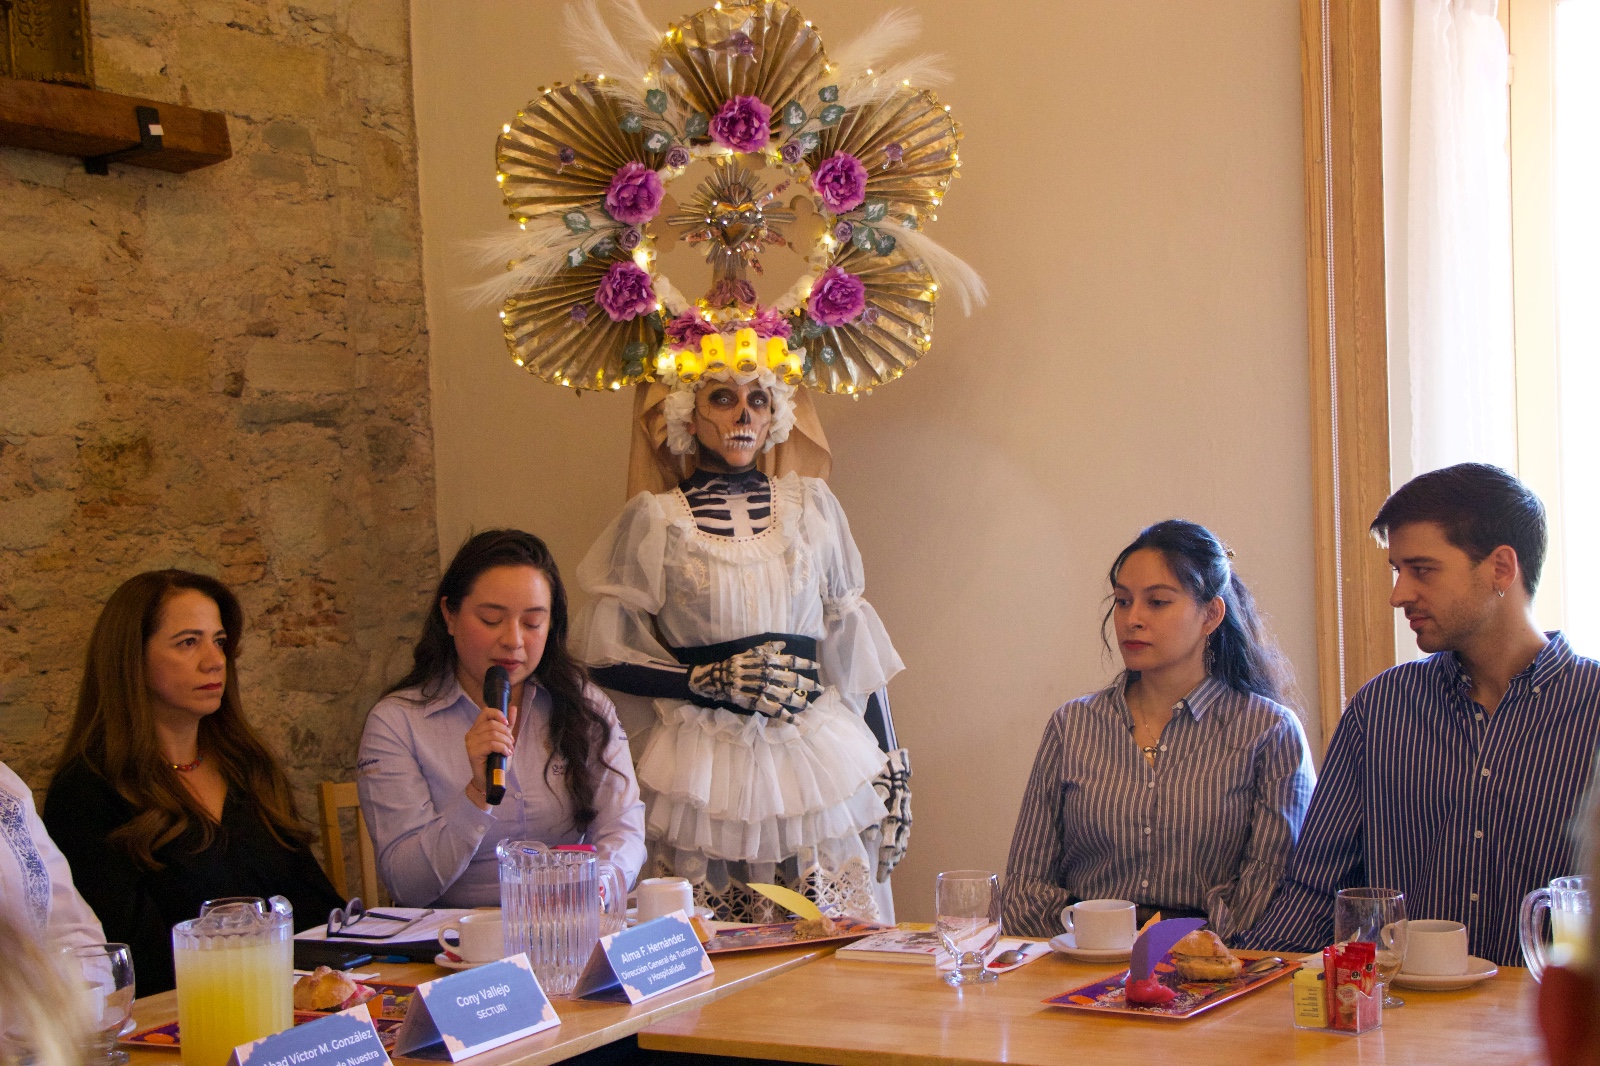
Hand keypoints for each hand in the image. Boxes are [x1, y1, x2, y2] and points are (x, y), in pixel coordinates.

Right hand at [463, 704, 513, 807]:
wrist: (489, 779)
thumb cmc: (495, 760)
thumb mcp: (503, 739)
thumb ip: (508, 725)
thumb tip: (513, 708)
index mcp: (476, 728)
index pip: (485, 712)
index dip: (498, 714)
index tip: (508, 723)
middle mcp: (471, 734)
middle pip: (492, 724)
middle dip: (506, 733)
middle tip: (511, 742)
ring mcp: (470, 743)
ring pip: (492, 734)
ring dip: (506, 741)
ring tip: (510, 749)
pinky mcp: (473, 753)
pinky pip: (491, 744)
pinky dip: (502, 748)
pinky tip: (506, 753)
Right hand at [688, 641, 820, 721]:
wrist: (718, 678)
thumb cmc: (736, 663)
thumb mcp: (751, 651)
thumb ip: (768, 647)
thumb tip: (784, 643)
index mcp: (767, 660)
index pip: (791, 661)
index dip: (806, 664)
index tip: (817, 666)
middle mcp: (768, 674)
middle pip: (793, 680)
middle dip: (809, 684)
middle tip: (821, 689)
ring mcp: (763, 689)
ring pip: (787, 696)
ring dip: (801, 702)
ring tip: (810, 706)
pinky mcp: (757, 702)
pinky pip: (776, 710)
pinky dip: (787, 717)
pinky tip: (796, 721)